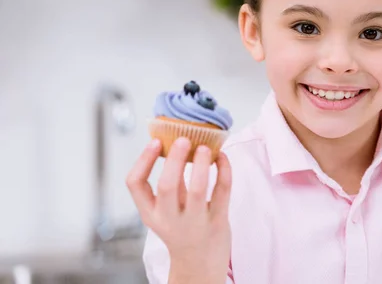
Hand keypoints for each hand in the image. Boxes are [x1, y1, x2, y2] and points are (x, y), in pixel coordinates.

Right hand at [126, 137, 231, 283]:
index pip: (135, 185)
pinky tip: (222, 158)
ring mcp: (195, 222)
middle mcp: (169, 219)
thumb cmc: (183, 229)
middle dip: (175, 160)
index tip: (156, 141)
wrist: (199, 265)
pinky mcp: (218, 222)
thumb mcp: (167, 210)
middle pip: (167, 186)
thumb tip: (176, 145)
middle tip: (183, 139)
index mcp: (151, 213)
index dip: (144, 160)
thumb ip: (171, 184)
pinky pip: (222, 192)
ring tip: (205, 147)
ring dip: (202, 165)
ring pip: (198, 190)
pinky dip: (224, 171)